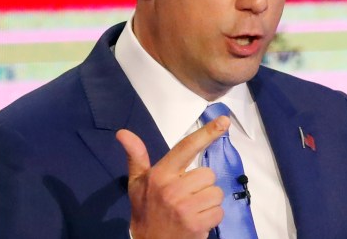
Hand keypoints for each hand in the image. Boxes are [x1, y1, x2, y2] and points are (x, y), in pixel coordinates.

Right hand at [116, 116, 228, 238]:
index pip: (186, 148)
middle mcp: (172, 189)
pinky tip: (197, 221)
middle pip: (208, 174)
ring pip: (216, 193)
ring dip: (208, 202)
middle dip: (202, 185)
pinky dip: (212, 218)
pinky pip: (219, 212)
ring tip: (192, 209)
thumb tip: (122, 132)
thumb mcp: (137, 182)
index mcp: (160, 174)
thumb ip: (136, 155)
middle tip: (187, 196)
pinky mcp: (196, 225)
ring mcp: (185, 208)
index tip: (224, 121)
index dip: (206, 133)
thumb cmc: (146, 210)